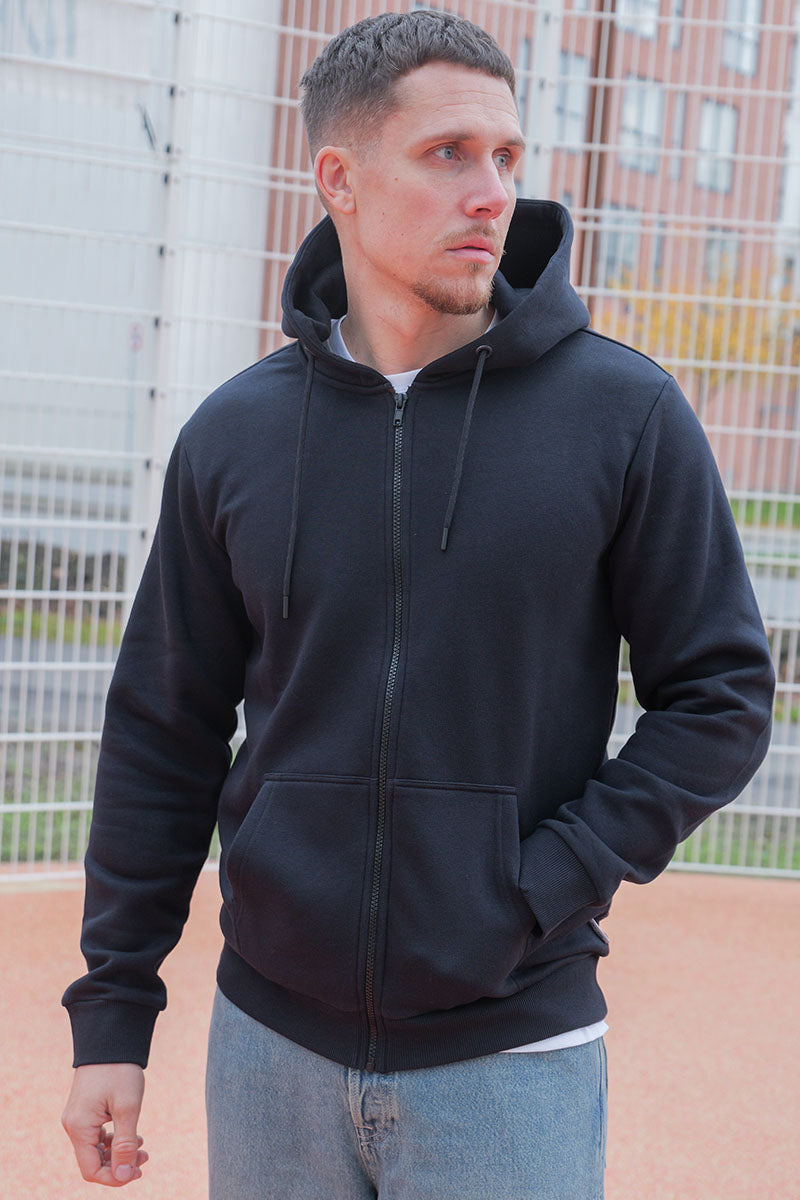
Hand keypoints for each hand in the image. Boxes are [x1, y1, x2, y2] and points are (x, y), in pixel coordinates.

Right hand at [62, 1063, 147, 1185]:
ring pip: (95, 1150)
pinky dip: (112, 1140)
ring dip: (118, 1153)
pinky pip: (95, 1137)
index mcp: (79, 1128)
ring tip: (141, 1144)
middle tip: (145, 1157)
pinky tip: (131, 1134)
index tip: (138, 1172)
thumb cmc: (120, 1070)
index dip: (114, 1177)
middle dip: (119, 1164)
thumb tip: (125, 1175)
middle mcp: (72, 1126)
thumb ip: (125, 1143)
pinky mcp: (84, 1111)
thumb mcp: (128, 1107)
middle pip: (92, 1162)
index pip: (91, 1170)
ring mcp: (77, 1118)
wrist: (110, 1039)